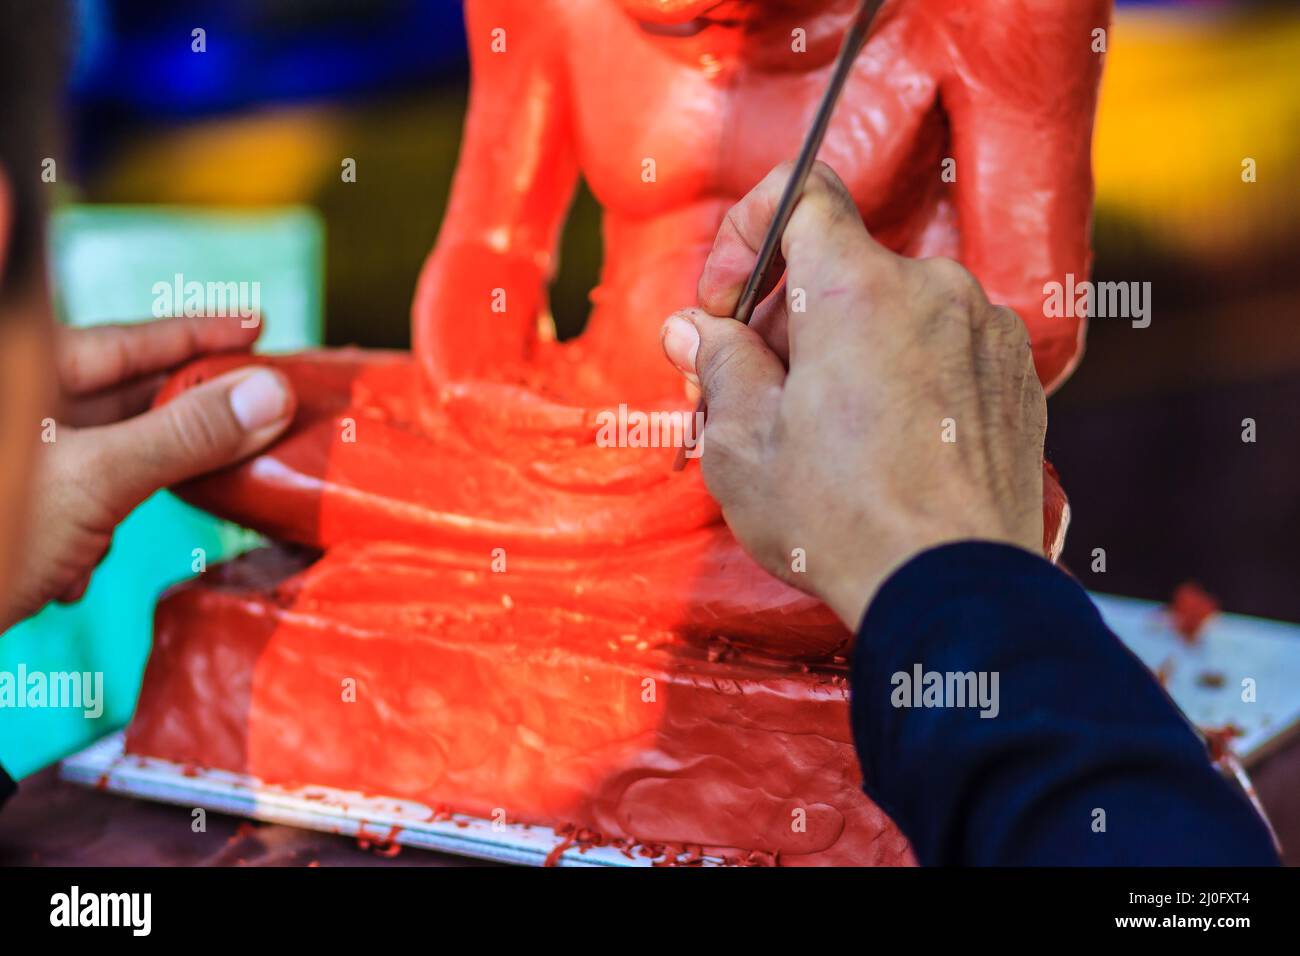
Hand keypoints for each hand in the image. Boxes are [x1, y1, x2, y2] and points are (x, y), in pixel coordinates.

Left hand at [0, 315, 294, 630]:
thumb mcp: (97, 478)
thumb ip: (185, 434)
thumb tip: (268, 394)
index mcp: (31, 374)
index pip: (131, 339)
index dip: (199, 332)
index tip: (256, 324)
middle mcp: (24, 411)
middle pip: (126, 396)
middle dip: (186, 413)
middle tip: (254, 406)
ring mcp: (21, 465)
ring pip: (108, 456)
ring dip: (140, 486)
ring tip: (171, 500)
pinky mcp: (17, 515)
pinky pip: (77, 506)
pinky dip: (91, 535)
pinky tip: (77, 570)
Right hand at [660, 162, 1044, 629]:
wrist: (954, 591)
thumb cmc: (842, 522)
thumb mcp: (742, 444)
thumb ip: (716, 363)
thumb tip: (695, 329)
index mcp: (859, 288)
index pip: (800, 192)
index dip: (747, 231)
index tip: (726, 303)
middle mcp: (935, 289)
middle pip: (840, 266)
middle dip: (784, 316)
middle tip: (749, 390)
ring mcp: (985, 332)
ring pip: (891, 309)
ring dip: (844, 347)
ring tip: (818, 431)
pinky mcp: (1015, 377)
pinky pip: (941, 346)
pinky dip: (901, 372)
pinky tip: (881, 442)